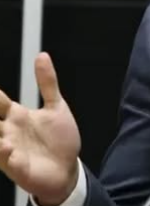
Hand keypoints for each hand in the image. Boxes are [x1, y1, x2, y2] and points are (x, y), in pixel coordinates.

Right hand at [0, 52, 80, 205]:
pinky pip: (7, 161)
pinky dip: (5, 154)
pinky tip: (8, 147)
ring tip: (0, 130)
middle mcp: (8, 131)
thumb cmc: (58, 139)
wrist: (67, 168)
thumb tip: (42, 55)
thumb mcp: (56, 106)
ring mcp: (11, 149)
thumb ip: (47, 82)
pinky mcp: (18, 167)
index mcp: (16, 116)